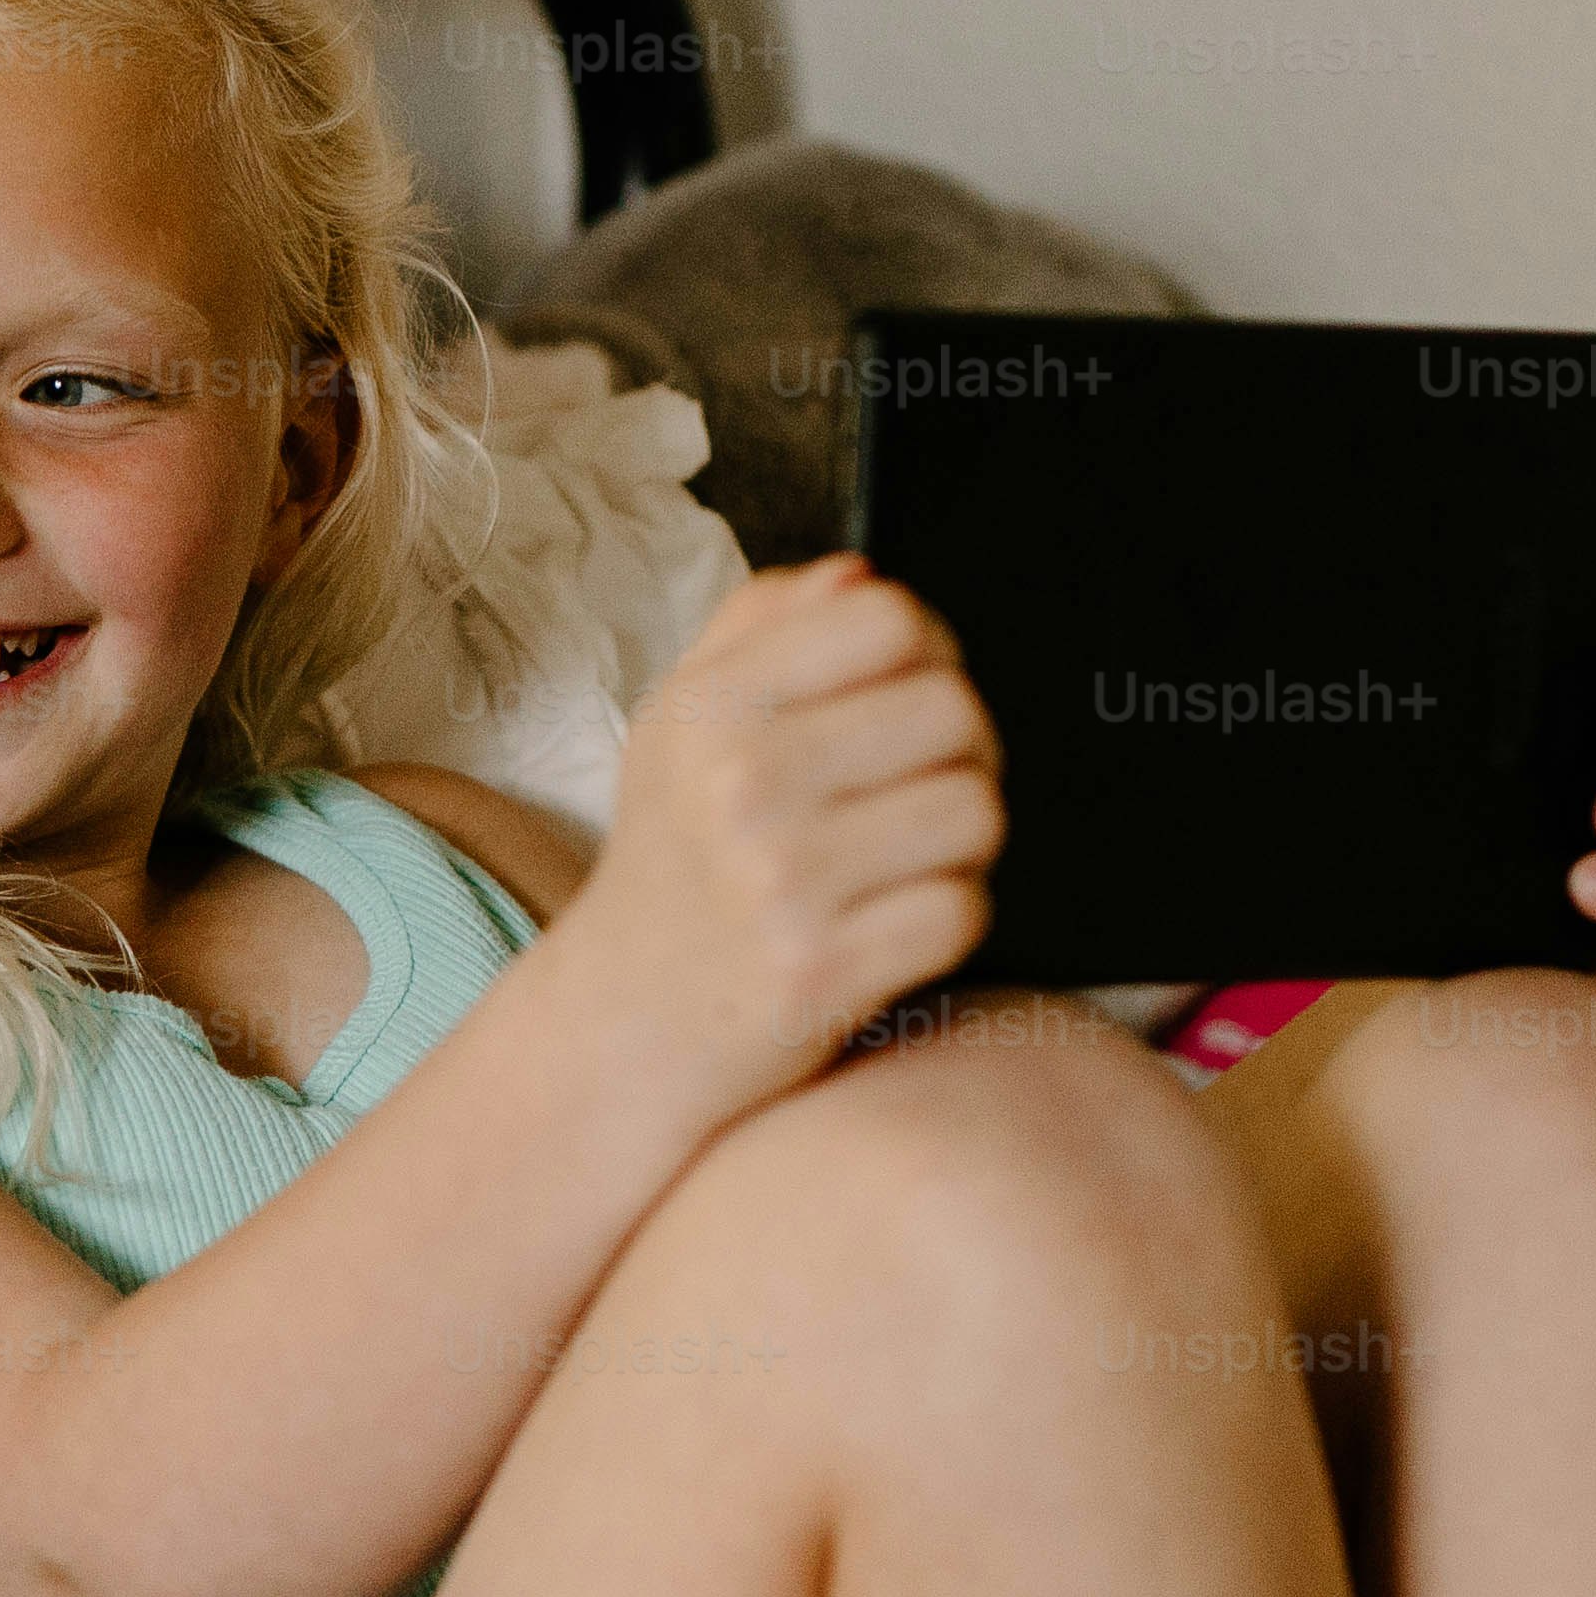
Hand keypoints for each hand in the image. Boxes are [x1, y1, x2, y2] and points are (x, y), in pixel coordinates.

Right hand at [570, 556, 1004, 1113]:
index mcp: (710, 707)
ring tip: (909, 854)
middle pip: (953, 711)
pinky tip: (896, 919)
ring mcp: (784, 884)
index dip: (927, 649)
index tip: (908, 691)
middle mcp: (742, 785)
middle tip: (920, 785)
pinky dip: (947, 917)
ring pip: (975, 812)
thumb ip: (761, 625)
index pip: (888, 618)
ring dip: (962, 839)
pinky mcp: (824, 973)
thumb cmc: (674, 857)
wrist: (620, 1022)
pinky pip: (961, 910)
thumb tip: (859, 574)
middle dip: (962, 748)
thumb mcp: (680, 722)